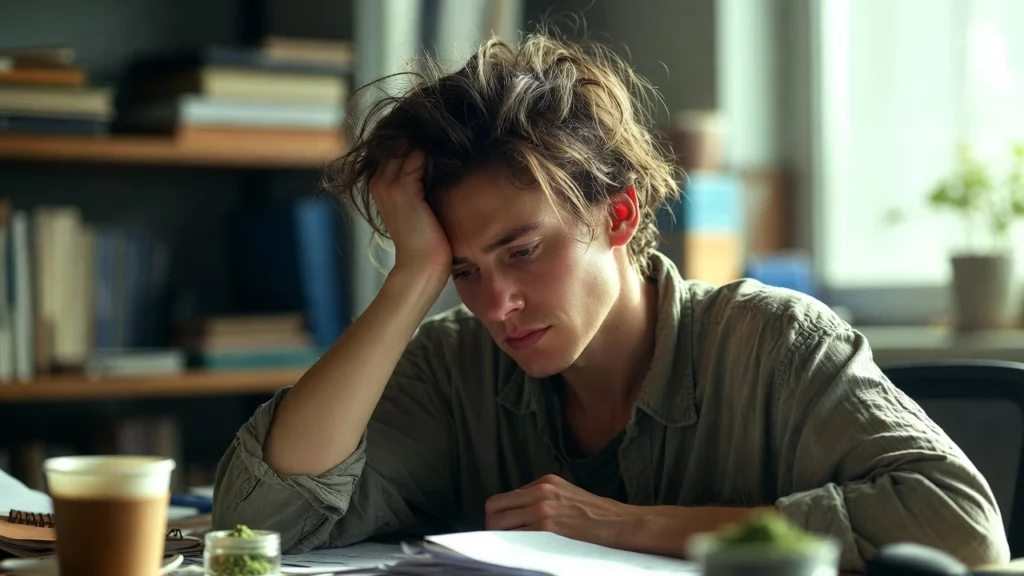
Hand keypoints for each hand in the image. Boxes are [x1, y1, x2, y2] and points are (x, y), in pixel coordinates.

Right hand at [370, 150, 451, 280]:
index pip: (396, 145)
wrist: (421, 264)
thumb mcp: (418, 202)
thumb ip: (419, 179)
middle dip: (425, 138)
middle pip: (401, 141)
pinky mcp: (403, 188)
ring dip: (431, 146)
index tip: (442, 142)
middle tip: (450, 141)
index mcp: (378, 183)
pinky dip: (436, 157)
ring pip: (409, 145)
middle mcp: (378, 180)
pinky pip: (419, 156)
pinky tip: (451, 165)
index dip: (418, 141)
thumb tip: (437, 155)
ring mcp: (388, 183)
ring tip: (453, 152)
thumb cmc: (426, 237)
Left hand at [484, 475, 635, 548]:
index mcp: (544, 482)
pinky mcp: (548, 528)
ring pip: (499, 525)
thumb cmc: (596, 515)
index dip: (497, 518)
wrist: (621, 524)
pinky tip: (523, 553)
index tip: (502, 532)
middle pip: (493, 509)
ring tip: (512, 550)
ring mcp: (542, 509)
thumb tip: (516, 515)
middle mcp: (540, 491)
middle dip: (492, 528)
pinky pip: (516, 539)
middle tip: (501, 544)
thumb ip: (540, 500)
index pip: (501, 499)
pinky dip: (513, 547)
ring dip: (501, 539)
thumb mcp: (566, 495)